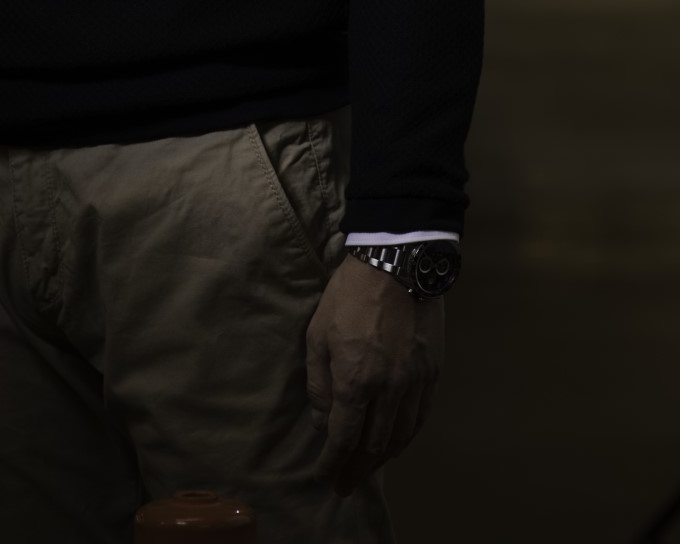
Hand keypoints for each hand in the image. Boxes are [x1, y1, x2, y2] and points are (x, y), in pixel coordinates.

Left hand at [305, 252, 443, 494]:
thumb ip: (320, 383)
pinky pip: (420, 419)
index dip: (331, 462)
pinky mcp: (432, 374)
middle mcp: (388, 390)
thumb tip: (323, 421)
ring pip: (399, 437)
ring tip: (365, 472)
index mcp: (356, 379)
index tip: (322, 476)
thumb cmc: (349, 296)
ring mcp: (414, 384)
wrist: (397, 264)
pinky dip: (406, 439)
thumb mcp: (318, 334)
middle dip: (354, 469)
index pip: (343, 437)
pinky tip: (395, 446)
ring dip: (380, 461)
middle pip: (372, 445)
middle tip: (342, 485)